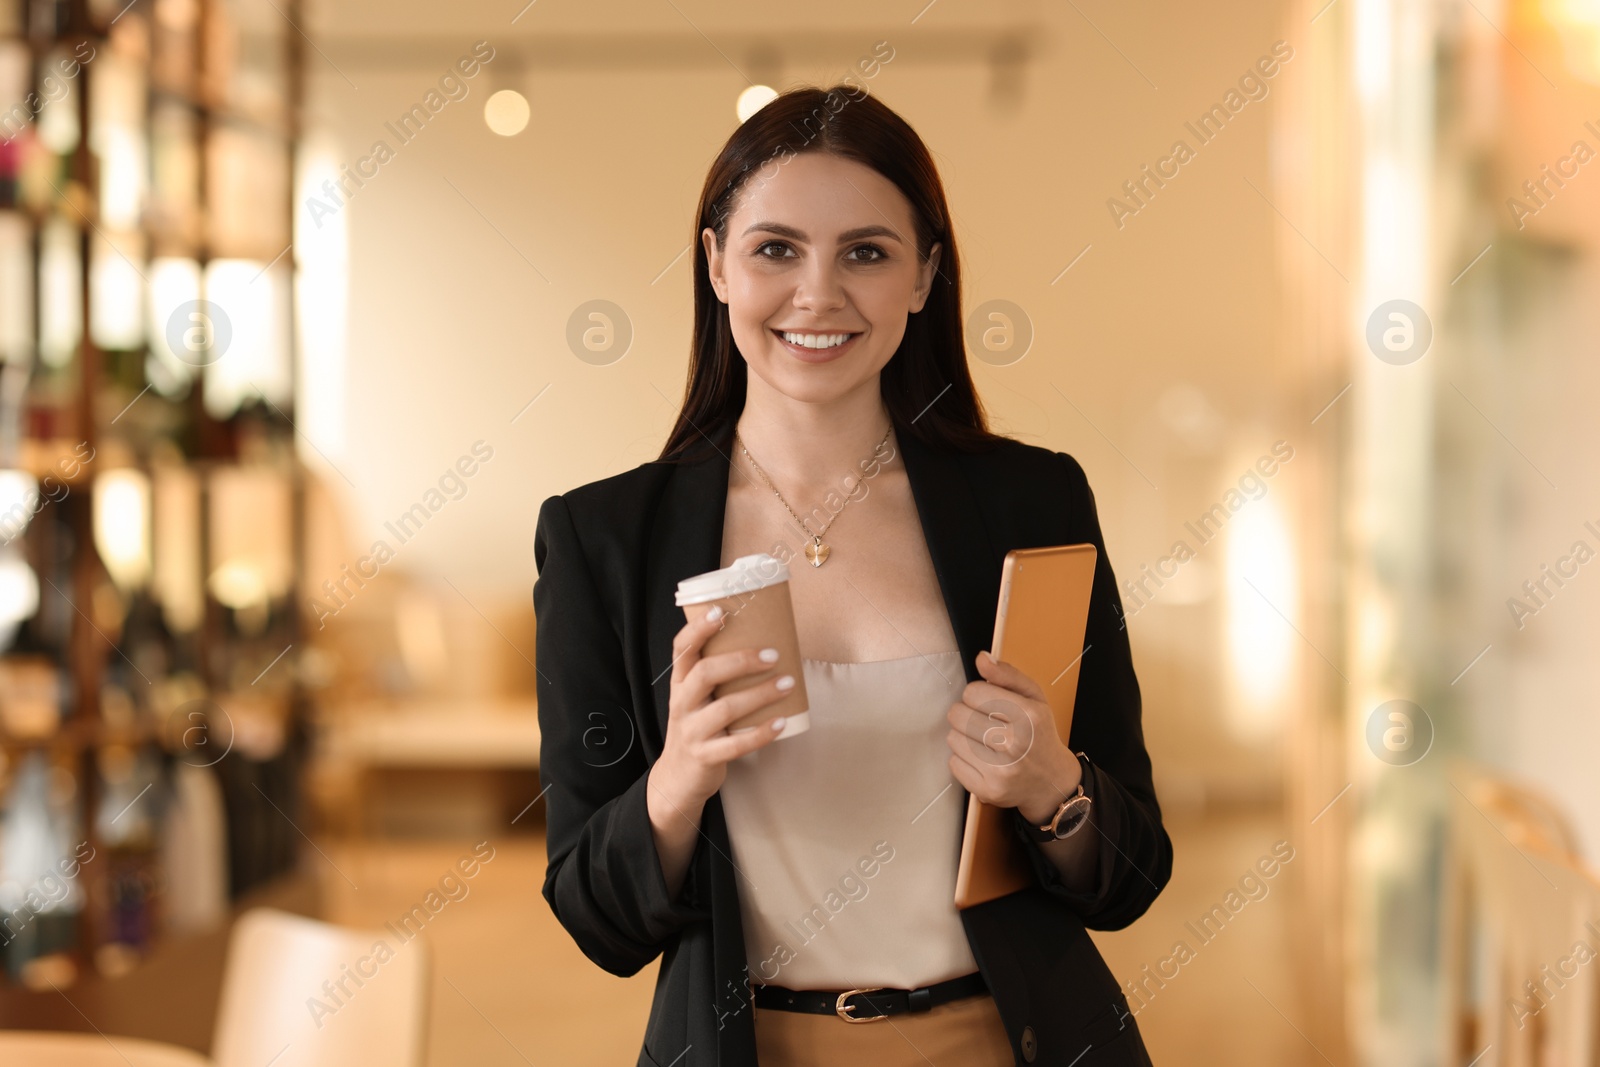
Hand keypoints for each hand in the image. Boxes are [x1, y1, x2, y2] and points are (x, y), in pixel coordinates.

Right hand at [653, 604, 796, 813]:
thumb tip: (766, 641)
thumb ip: (718, 675)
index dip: (698, 629)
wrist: (678, 777)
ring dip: (761, 694)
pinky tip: (782, 722)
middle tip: (774, 654)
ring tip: (788, 683)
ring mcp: (692, 731)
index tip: (721, 612)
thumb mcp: (697, 698)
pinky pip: (736, 745)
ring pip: (726, 708)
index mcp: (680, 683)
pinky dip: (761, 733)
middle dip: (741, 660)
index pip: (681, 649)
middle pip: (705, 673)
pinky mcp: (705, 756)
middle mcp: (682, 703)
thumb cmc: (699, 727)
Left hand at [945, 649, 1082, 824]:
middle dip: (966, 714)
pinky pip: (953, 764)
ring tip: (985, 742)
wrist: (1051, 781)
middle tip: (983, 722)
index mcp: (1028, 716)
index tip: (988, 703)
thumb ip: (1007, 674)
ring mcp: (1001, 771)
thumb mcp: (1034, 698)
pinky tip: (983, 760)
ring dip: (963, 737)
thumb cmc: (1038, 733)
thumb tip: (981, 658)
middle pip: (958, 714)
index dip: (976, 695)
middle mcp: (1015, 744)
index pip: (973, 692)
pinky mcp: (988, 791)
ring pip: (952, 738)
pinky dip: (963, 759)